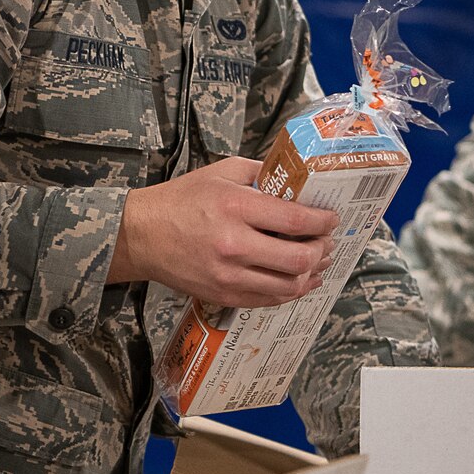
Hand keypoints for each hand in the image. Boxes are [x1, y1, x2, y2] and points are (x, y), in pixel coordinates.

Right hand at [108, 156, 336, 307]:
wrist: (142, 236)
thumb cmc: (181, 201)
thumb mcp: (222, 172)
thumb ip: (261, 173)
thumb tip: (296, 180)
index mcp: (236, 208)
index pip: (296, 220)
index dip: (323, 222)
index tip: (332, 218)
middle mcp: (234, 245)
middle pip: (299, 259)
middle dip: (322, 250)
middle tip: (327, 241)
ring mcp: (229, 276)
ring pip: (289, 286)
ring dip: (312, 274)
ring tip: (317, 262)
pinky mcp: (223, 296)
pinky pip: (269, 300)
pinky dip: (290, 291)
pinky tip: (299, 281)